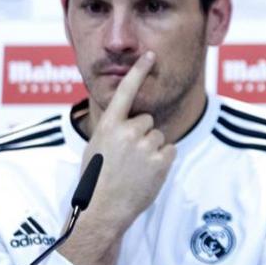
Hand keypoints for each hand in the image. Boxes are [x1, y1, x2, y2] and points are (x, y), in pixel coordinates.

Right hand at [80, 51, 175, 233]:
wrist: (103, 209)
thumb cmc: (97, 179)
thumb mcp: (96, 146)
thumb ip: (113, 129)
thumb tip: (128, 118)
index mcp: (109, 126)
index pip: (125, 92)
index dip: (138, 72)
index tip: (150, 55)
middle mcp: (128, 132)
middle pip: (147, 121)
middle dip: (141, 135)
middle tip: (128, 157)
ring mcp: (145, 145)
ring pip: (158, 136)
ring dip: (151, 149)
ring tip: (135, 168)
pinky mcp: (161, 159)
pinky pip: (169, 150)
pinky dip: (162, 160)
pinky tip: (147, 173)